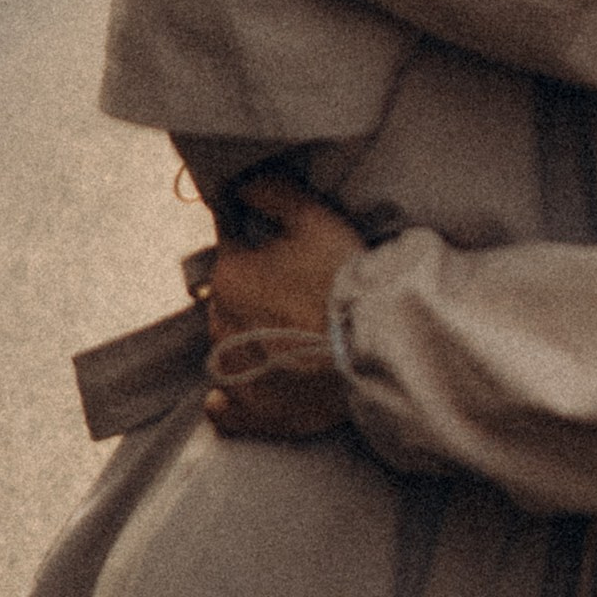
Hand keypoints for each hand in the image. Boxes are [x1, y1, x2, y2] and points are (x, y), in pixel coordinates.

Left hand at [201, 172, 366, 440]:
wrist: (376, 347)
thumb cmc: (344, 280)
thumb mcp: (314, 219)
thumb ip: (271, 192)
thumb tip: (241, 183)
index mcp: (229, 276)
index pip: (232, 248)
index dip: (260, 246)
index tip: (288, 252)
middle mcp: (219, 326)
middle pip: (231, 299)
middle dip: (256, 294)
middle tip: (299, 295)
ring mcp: (235, 374)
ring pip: (230, 347)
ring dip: (250, 339)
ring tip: (292, 339)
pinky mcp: (255, 412)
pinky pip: (228, 407)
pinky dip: (233, 399)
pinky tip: (247, 391)